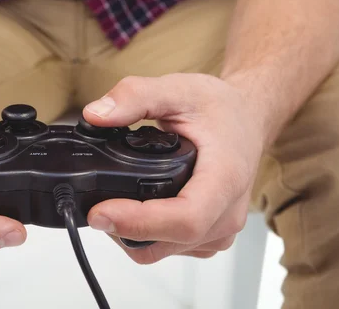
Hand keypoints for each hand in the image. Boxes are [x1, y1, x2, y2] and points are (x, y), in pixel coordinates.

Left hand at [83, 74, 265, 263]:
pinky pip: (171, 249)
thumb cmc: (219, 108)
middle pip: (170, 241)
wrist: (245, 120)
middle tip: (93, 207)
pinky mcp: (210, 236)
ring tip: (111, 205)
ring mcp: (220, 229)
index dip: (139, 222)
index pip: (186, 218)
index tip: (102, 212)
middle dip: (124, 229)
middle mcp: (227, 212)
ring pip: (165, 250)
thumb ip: (135, 96)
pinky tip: (133, 209)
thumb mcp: (177, 88)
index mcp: (225, 177)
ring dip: (131, 235)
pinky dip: (144, 236)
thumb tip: (95, 115)